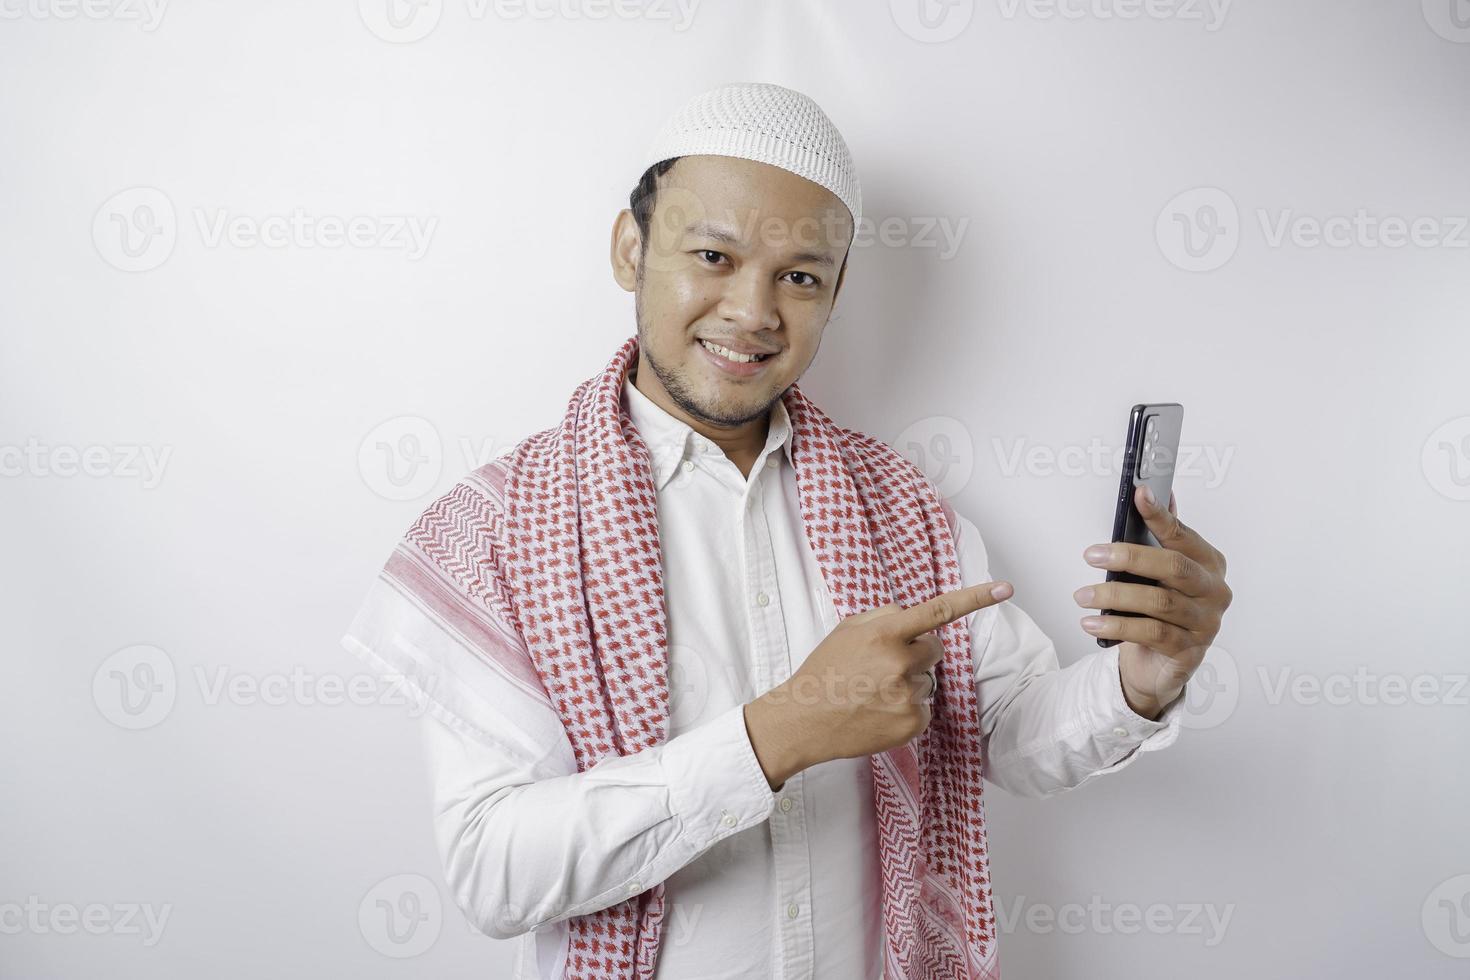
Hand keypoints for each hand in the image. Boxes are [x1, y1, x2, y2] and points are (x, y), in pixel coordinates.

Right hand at [743, 580, 1014, 789]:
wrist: (803, 720)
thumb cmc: (824, 671)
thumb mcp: (847, 630)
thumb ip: (885, 618)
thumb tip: (916, 619)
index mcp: (884, 634)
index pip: (938, 610)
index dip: (974, 598)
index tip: (1005, 588)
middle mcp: (900, 663)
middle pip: (934, 649)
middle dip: (916, 653)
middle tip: (882, 666)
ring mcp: (908, 695)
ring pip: (927, 680)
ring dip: (907, 683)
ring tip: (872, 692)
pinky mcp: (912, 723)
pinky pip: (924, 707)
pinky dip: (907, 708)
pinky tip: (878, 710)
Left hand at [1073, 485, 1231, 719]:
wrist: (1159, 665)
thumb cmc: (1158, 611)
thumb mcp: (1157, 575)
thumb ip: (1158, 539)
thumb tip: (1151, 493)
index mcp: (1210, 564)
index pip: (1183, 535)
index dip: (1160, 516)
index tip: (1140, 495)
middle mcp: (1214, 591)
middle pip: (1173, 567)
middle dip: (1129, 557)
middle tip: (1091, 555)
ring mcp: (1205, 622)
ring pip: (1158, 601)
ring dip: (1114, 596)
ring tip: (1082, 595)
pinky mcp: (1189, 650)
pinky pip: (1150, 633)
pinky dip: (1117, 626)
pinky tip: (1091, 623)